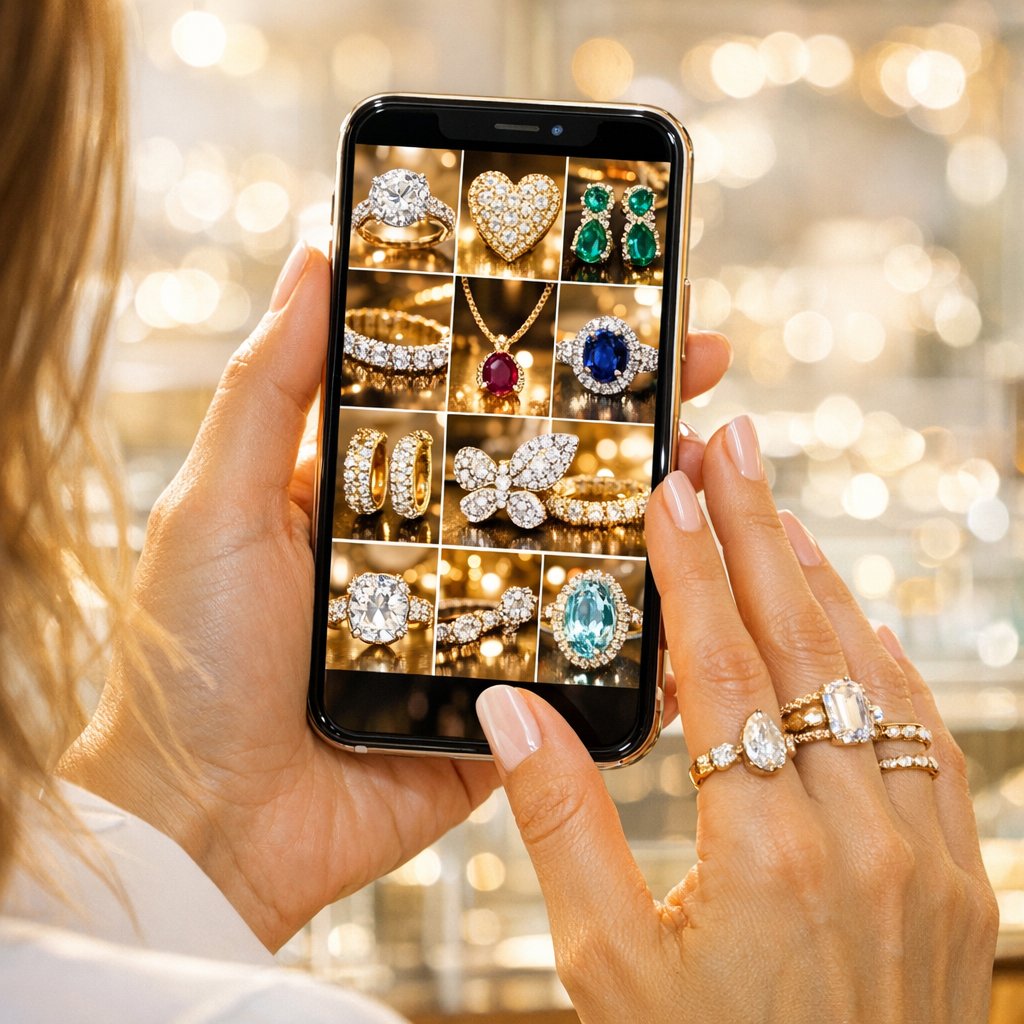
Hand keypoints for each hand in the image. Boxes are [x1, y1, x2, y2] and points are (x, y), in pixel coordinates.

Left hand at [60, 241, 730, 950]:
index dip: (538, 354)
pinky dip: (643, 633)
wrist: (204, 831)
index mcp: (371, 495)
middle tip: (699, 364)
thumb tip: (315, 255)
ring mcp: (475, 631)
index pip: (471, 403)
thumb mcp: (215, 505)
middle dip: (623, 417)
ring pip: (577, 559)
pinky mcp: (503, 708)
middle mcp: (432, 552)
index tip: (606, 305)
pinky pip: (584, 666)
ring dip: (650, 513)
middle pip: (541, 472)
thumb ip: (270, 390)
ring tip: (716, 460)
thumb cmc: (187, 661)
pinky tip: (702, 586)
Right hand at [476, 414, 996, 1022]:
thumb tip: (511, 712)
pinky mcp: (956, 874)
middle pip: (805, 644)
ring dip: (819, 587)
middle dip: (760, 531)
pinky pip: (924, 735)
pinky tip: (848, 621)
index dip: (692, 569)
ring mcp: (926, 853)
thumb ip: (559, 826)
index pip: (723, 668)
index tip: (670, 491)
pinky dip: (879, 663)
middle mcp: (865, 837)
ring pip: (872, 678)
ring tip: (774, 513)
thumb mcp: (608, 966)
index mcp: (769, 854)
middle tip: (734, 446)